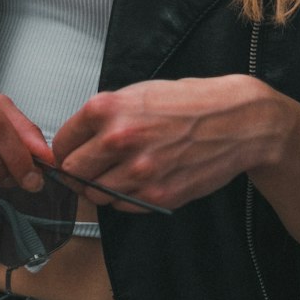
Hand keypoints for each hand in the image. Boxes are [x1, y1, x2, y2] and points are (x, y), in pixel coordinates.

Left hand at [51, 75, 287, 213]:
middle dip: (80, 171)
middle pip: (73, 172)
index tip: (72, 153)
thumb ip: (107, 116)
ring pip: (95, 193)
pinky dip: (126, 198)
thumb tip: (79, 139)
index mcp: (109, 108)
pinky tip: (144, 179)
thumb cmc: (191, 102)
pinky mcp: (156, 197)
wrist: (237, 122)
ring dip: (103, 186)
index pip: (62, 143)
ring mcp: (137, 171)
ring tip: (124, 170)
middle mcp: (118, 139)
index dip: (65, 150)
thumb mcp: (142, 93)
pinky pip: (122, 206)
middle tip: (94, 167)